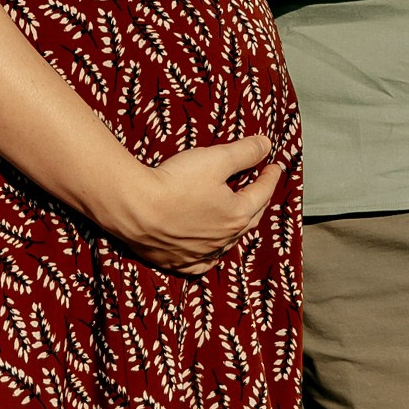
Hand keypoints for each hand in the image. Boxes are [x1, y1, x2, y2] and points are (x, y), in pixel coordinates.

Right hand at [98, 135, 286, 274]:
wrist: (134, 208)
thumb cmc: (175, 182)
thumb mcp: (215, 159)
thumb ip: (244, 152)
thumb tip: (266, 145)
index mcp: (237, 215)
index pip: (262, 192)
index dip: (270, 177)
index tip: (274, 166)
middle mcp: (224, 239)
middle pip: (249, 218)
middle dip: (258, 201)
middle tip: (260, 188)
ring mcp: (201, 253)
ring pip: (227, 242)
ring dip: (236, 227)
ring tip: (238, 216)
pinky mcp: (177, 261)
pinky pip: (201, 264)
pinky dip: (210, 257)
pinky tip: (210, 254)